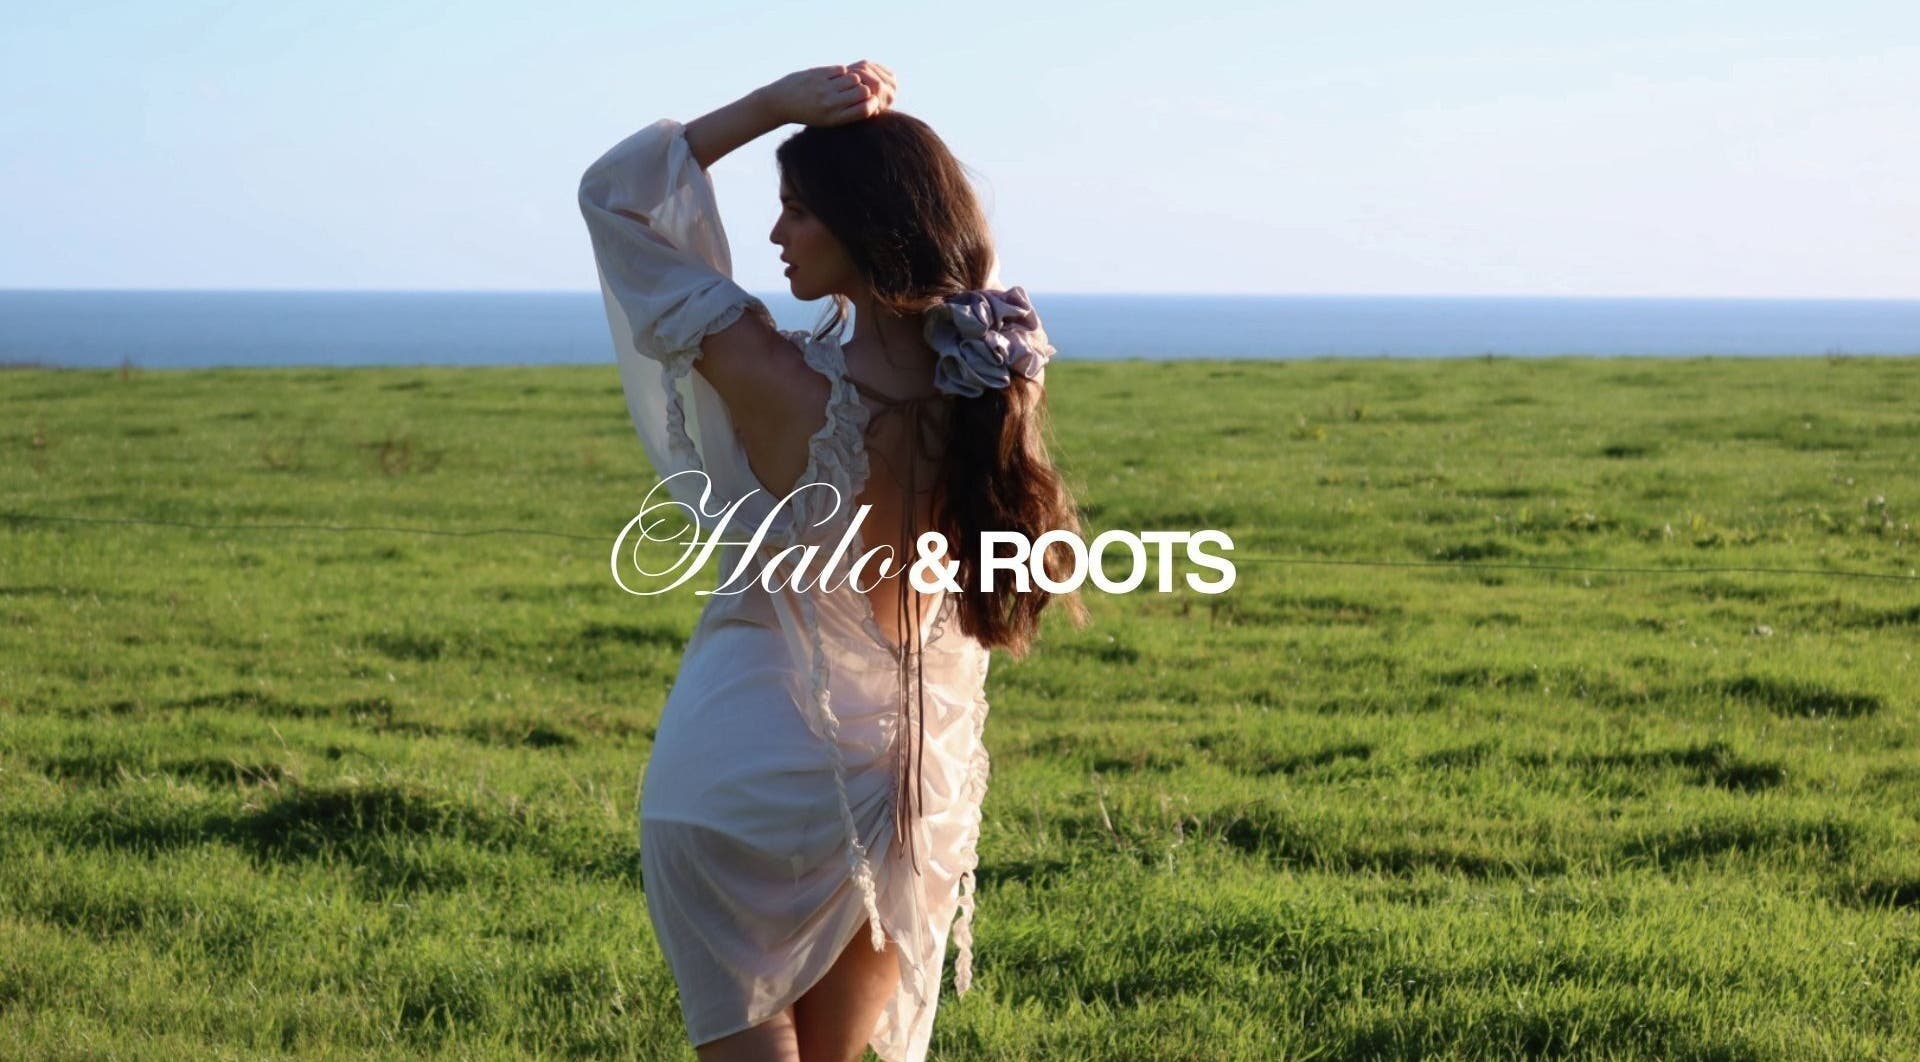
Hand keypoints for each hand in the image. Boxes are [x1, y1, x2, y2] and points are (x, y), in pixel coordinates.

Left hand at [759, 60, 897, 126]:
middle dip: (865, 89)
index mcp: (834, 118)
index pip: (866, 110)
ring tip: (846, 82)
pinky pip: (841, 69)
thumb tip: (871, 100)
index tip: (870, 101)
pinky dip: (842, 71)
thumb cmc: (807, 113)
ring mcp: (824, 88)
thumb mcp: (827, 120)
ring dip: (853, 78)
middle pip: (863, 92)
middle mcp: (830, 104)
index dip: (872, 104)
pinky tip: (835, 76)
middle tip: (858, 89)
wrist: (780, 102)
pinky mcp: (818, 74)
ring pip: (854, 78)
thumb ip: (847, 112)